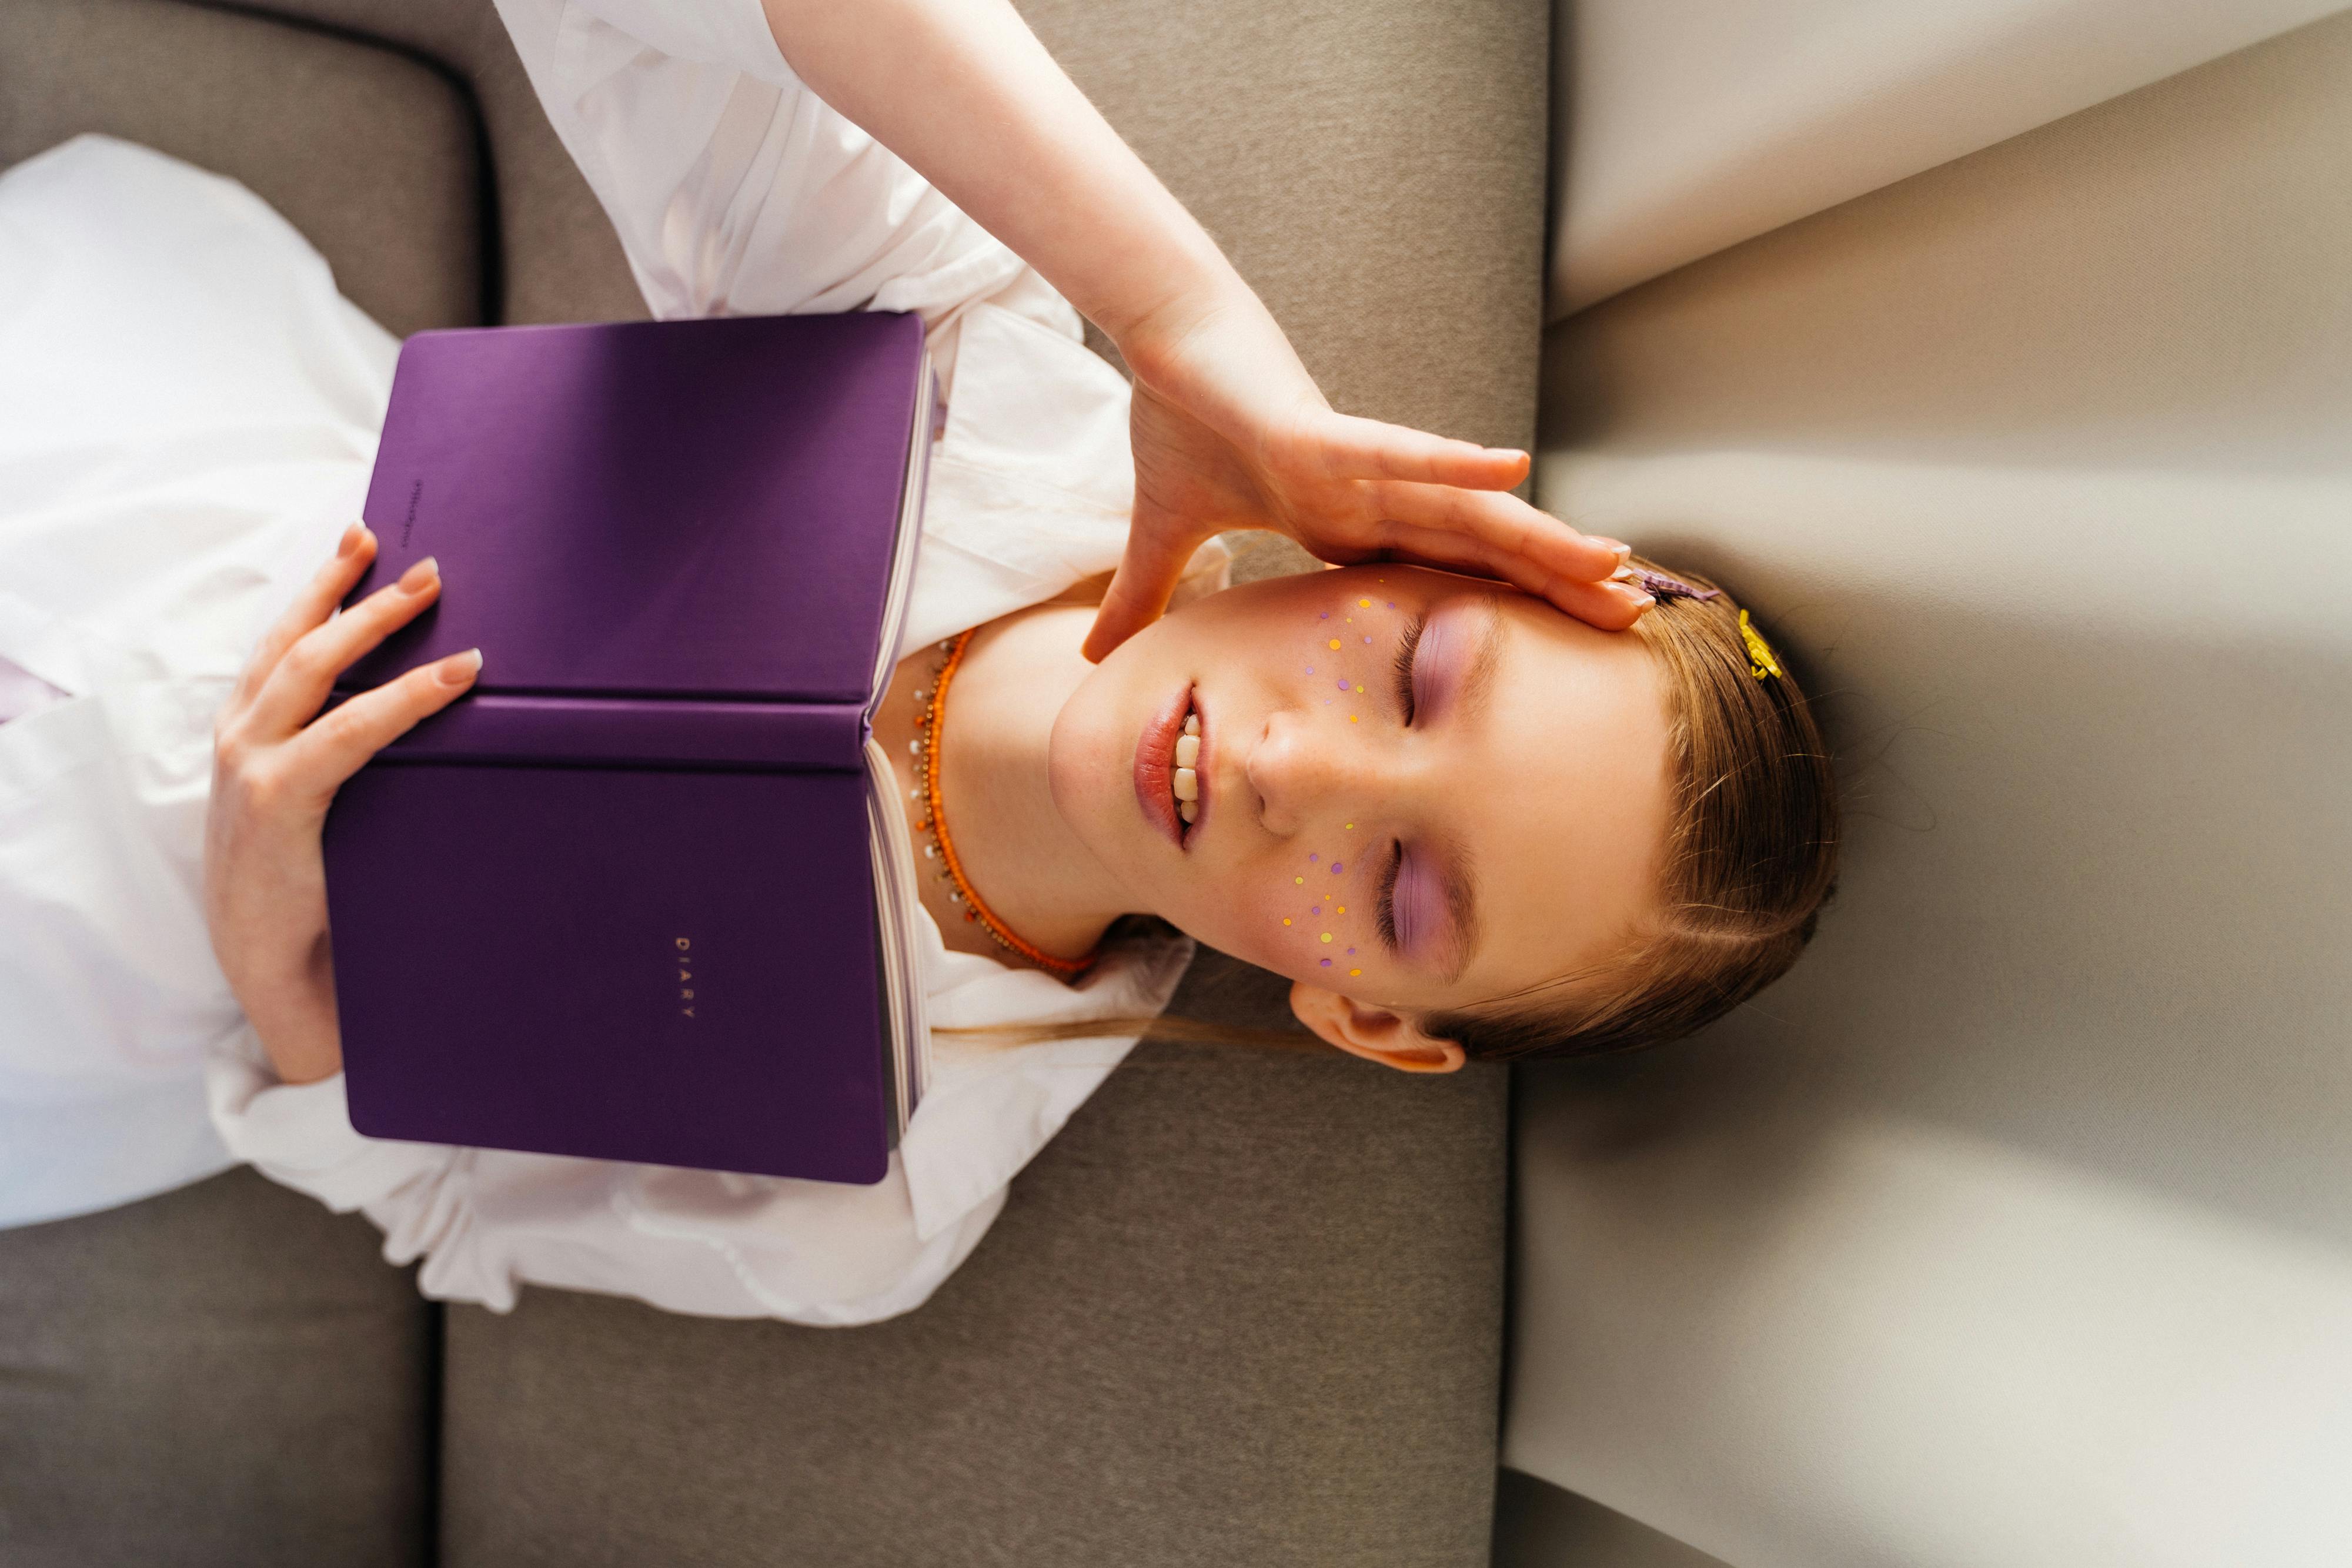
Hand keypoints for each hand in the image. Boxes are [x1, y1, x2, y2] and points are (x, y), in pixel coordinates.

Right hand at [202, 522, 480, 1084]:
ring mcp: (250, 765)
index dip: (322, 591)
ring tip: (431, 592)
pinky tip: (450, 680)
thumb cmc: (314, 891)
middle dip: (355, 591)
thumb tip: (436, 725)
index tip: (363, 544)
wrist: (278, 972)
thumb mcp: (322, 812)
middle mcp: (240, 738)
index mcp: (247, 735)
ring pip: (314, 670)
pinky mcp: (276, 799)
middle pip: (298, 642)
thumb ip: (349, 763)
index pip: (284, 644)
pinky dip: (402, 701)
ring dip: (375, 624)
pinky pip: (348, 733)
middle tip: (419, 560)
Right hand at [1082, 290, 1650, 660]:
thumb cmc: (1178, 421)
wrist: (1157, 345)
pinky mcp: (1323, 433)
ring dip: (1537, 537)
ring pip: (1463, 510)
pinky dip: (1454, 461)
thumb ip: (1144, 599)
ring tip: (1610, 565)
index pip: (1445, 574)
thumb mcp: (1159, 538)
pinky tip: (1516, 469)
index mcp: (1345, 526)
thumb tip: (1094, 660)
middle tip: (1635, 619)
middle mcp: (1371, 498)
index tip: (1571, 644)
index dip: (1509, 605)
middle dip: (1557, 583)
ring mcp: (1355, 465)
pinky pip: (1400, 452)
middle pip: (1482, 549)